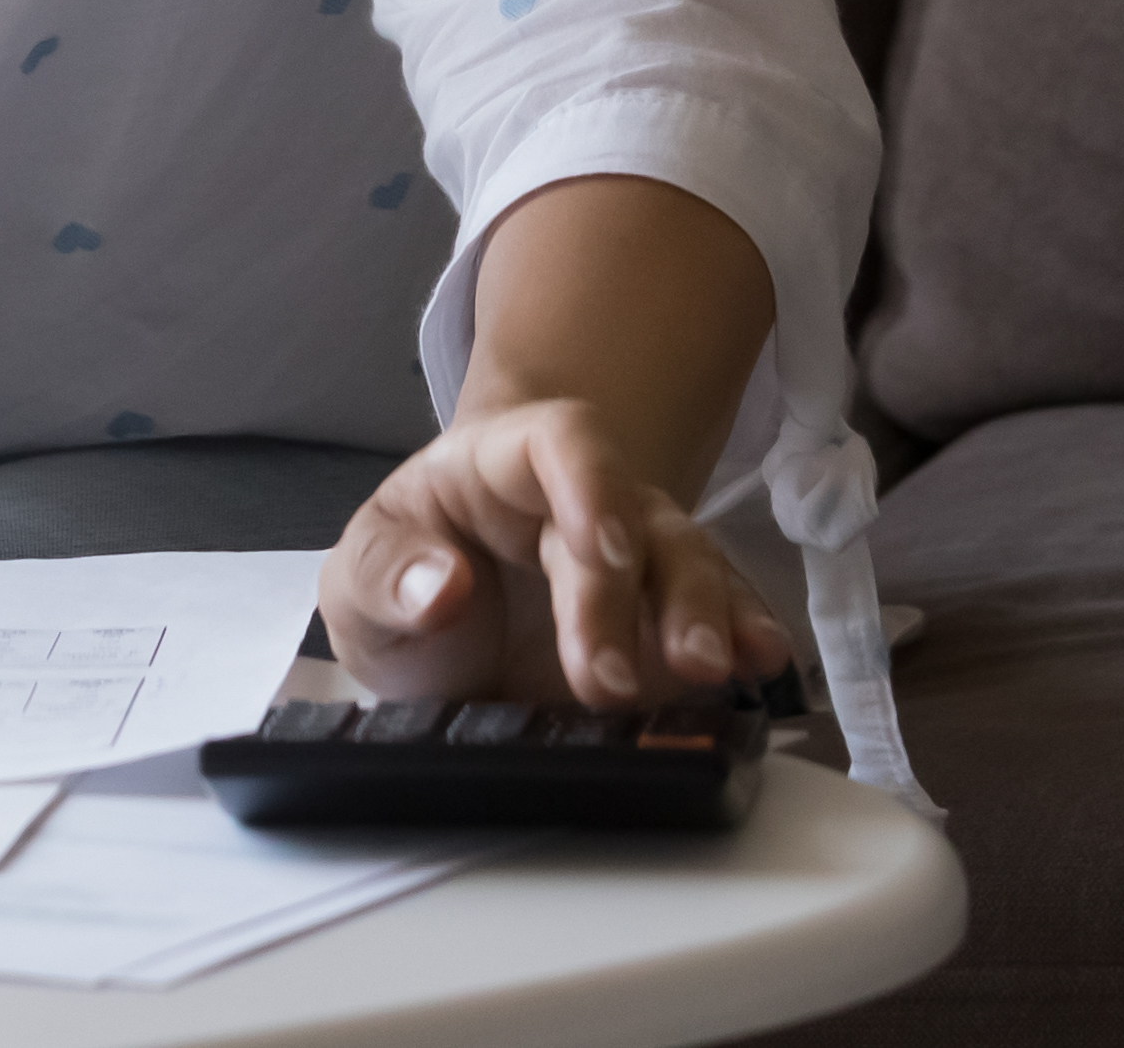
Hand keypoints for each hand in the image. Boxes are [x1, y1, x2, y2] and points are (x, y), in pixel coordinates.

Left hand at [314, 399, 783, 709]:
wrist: (434, 639)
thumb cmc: (399, 585)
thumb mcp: (357, 587)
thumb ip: (386, 577)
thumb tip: (443, 587)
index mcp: (497, 466)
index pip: (560, 441)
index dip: (592, 485)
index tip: (601, 554)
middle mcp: (580, 499)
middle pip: (632, 516)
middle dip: (631, 597)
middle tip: (610, 682)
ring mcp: (633, 556)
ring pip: (688, 559)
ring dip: (706, 613)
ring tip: (713, 672)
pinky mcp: (663, 618)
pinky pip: (718, 609)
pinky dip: (745, 632)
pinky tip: (767, 663)